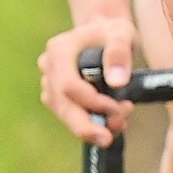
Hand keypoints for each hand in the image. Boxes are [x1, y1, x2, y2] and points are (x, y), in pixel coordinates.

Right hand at [37, 15, 139, 145]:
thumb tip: (117, 83)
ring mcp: (50, 84)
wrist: (105, 35)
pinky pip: (70, 115)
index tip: (118, 108)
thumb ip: (119, 53)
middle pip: (62, 105)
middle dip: (85, 126)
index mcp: (59, 50)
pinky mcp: (58, 97)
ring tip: (121, 122)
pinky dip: (91, 123)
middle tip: (108, 139)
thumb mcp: (122, 34)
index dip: (92, 102)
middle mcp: (49, 68)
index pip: (69, 85)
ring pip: (65, 114)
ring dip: (92, 125)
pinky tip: (113, 123)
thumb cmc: (113, 33)